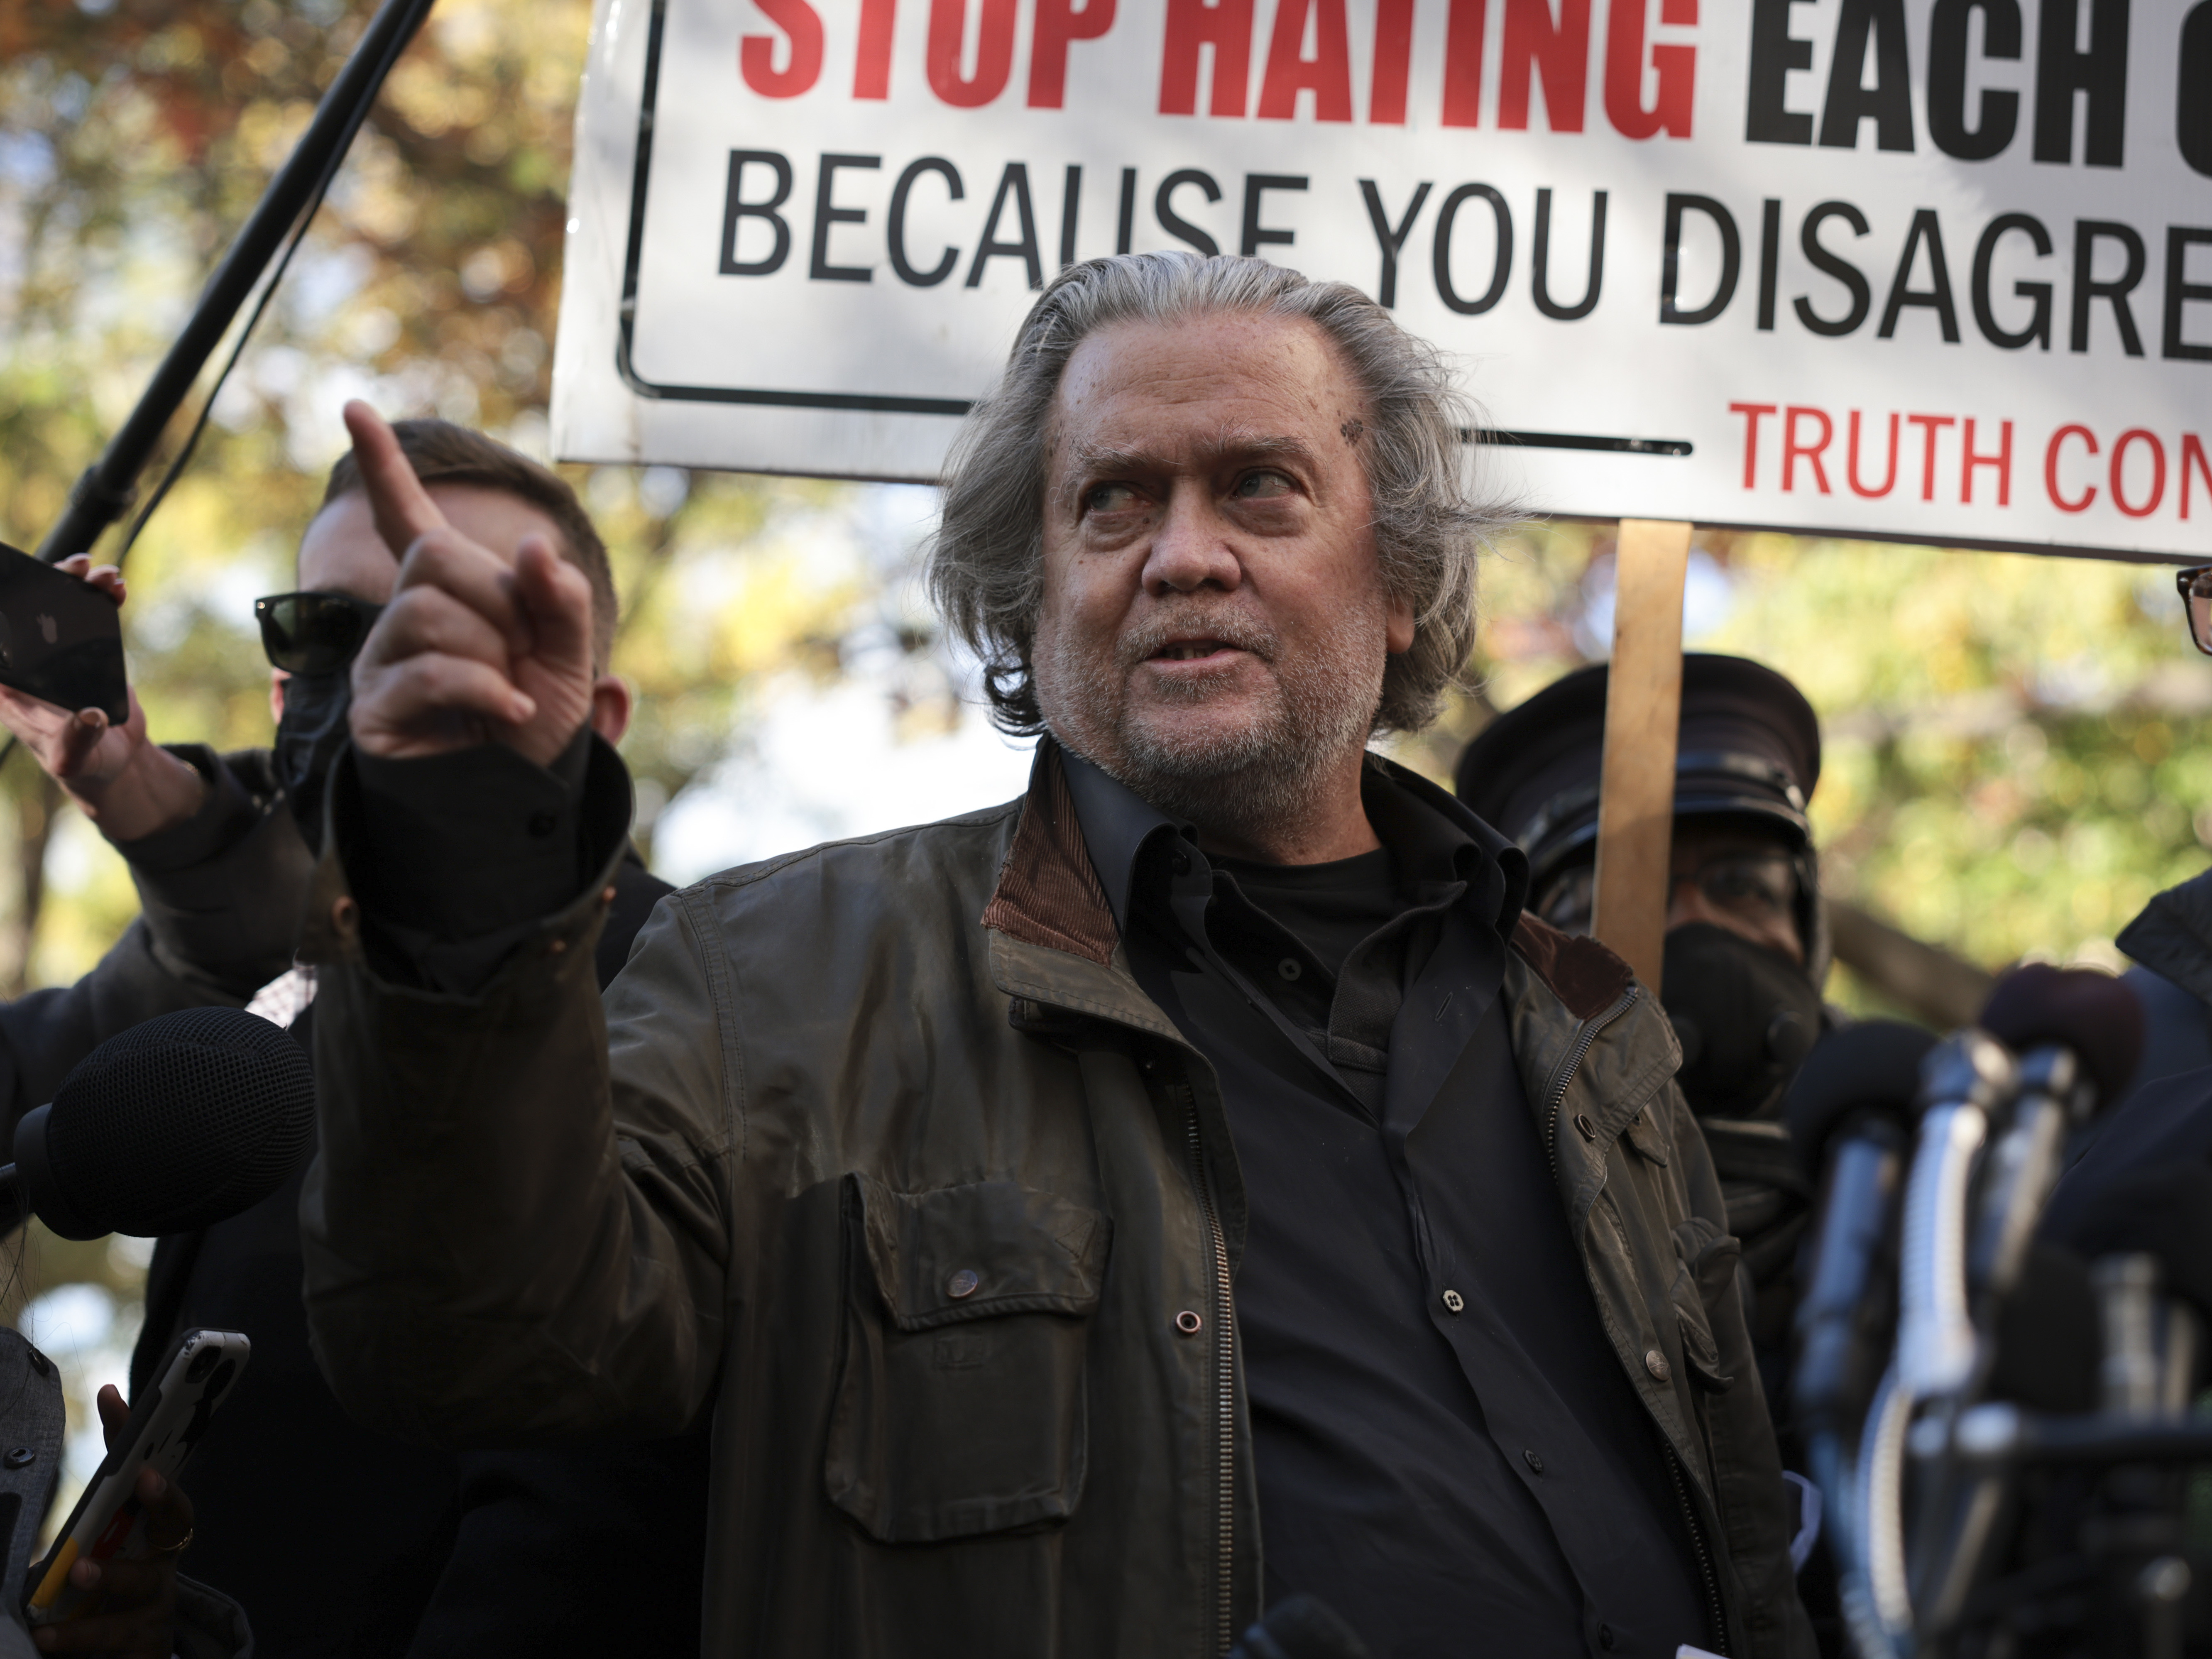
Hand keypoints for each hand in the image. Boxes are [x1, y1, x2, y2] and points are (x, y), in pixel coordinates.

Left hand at [0, 557, 205, 841]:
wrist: (114, 760)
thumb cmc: (82, 763)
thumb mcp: (73, 758)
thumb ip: (76, 739)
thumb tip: (92, 716)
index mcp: (9, 685)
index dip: (3, 611)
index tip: (11, 583)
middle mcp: (26, 662)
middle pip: (24, 612)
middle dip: (42, 583)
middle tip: (70, 569)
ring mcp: (54, 652)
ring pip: (55, 606)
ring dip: (73, 583)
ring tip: (99, 573)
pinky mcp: (84, 649)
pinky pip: (87, 615)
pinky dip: (99, 597)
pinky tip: (115, 588)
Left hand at [32, 1385, 192, 1656]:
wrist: (129, 1650)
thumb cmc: (119, 1570)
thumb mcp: (112, 1524)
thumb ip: (112, 1469)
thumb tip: (110, 1391)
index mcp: (161, 1531)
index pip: (169, 1493)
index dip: (163, 1477)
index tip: (146, 1465)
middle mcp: (165, 1563)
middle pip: (174, 1528)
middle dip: (160, 1503)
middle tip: (139, 1482)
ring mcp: (154, 1607)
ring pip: (138, 1587)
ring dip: (110, 1576)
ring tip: (77, 1573)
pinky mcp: (137, 1646)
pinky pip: (110, 1640)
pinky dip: (75, 1636)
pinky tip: (45, 1636)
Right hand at [342, 402, 593, 767]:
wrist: (519, 802)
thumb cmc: (535, 731)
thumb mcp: (567, 660)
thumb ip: (558, 601)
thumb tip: (529, 546)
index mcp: (450, 596)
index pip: (409, 520)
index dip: (384, 468)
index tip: (357, 409)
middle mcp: (404, 619)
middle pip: (435, 560)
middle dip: (497, 604)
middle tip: (518, 655)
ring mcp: (383, 662)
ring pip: (430, 613)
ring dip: (490, 654)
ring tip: (506, 692)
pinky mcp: (376, 708)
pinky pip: (432, 671)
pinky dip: (486, 691)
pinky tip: (508, 712)